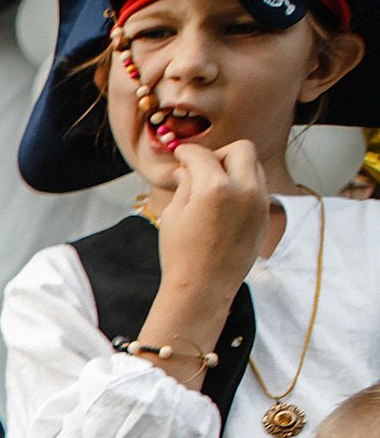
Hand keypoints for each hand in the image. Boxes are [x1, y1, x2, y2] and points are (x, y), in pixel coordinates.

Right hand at [154, 138, 268, 310]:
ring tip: (214, 187)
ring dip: (235, 169)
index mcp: (214, 187)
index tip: (181, 156)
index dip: (187, 153)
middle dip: (219, 154)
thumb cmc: (182, 256)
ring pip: (254, 166)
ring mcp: (259, 202)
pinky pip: (258, 187)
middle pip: (240, 149)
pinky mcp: (264, 215)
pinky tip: (225, 202)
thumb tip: (189, 170)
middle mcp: (243, 189)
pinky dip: (243, 186)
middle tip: (203, 169)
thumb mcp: (173, 215)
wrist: (203, 288)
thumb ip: (185, 184)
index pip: (202, 155)